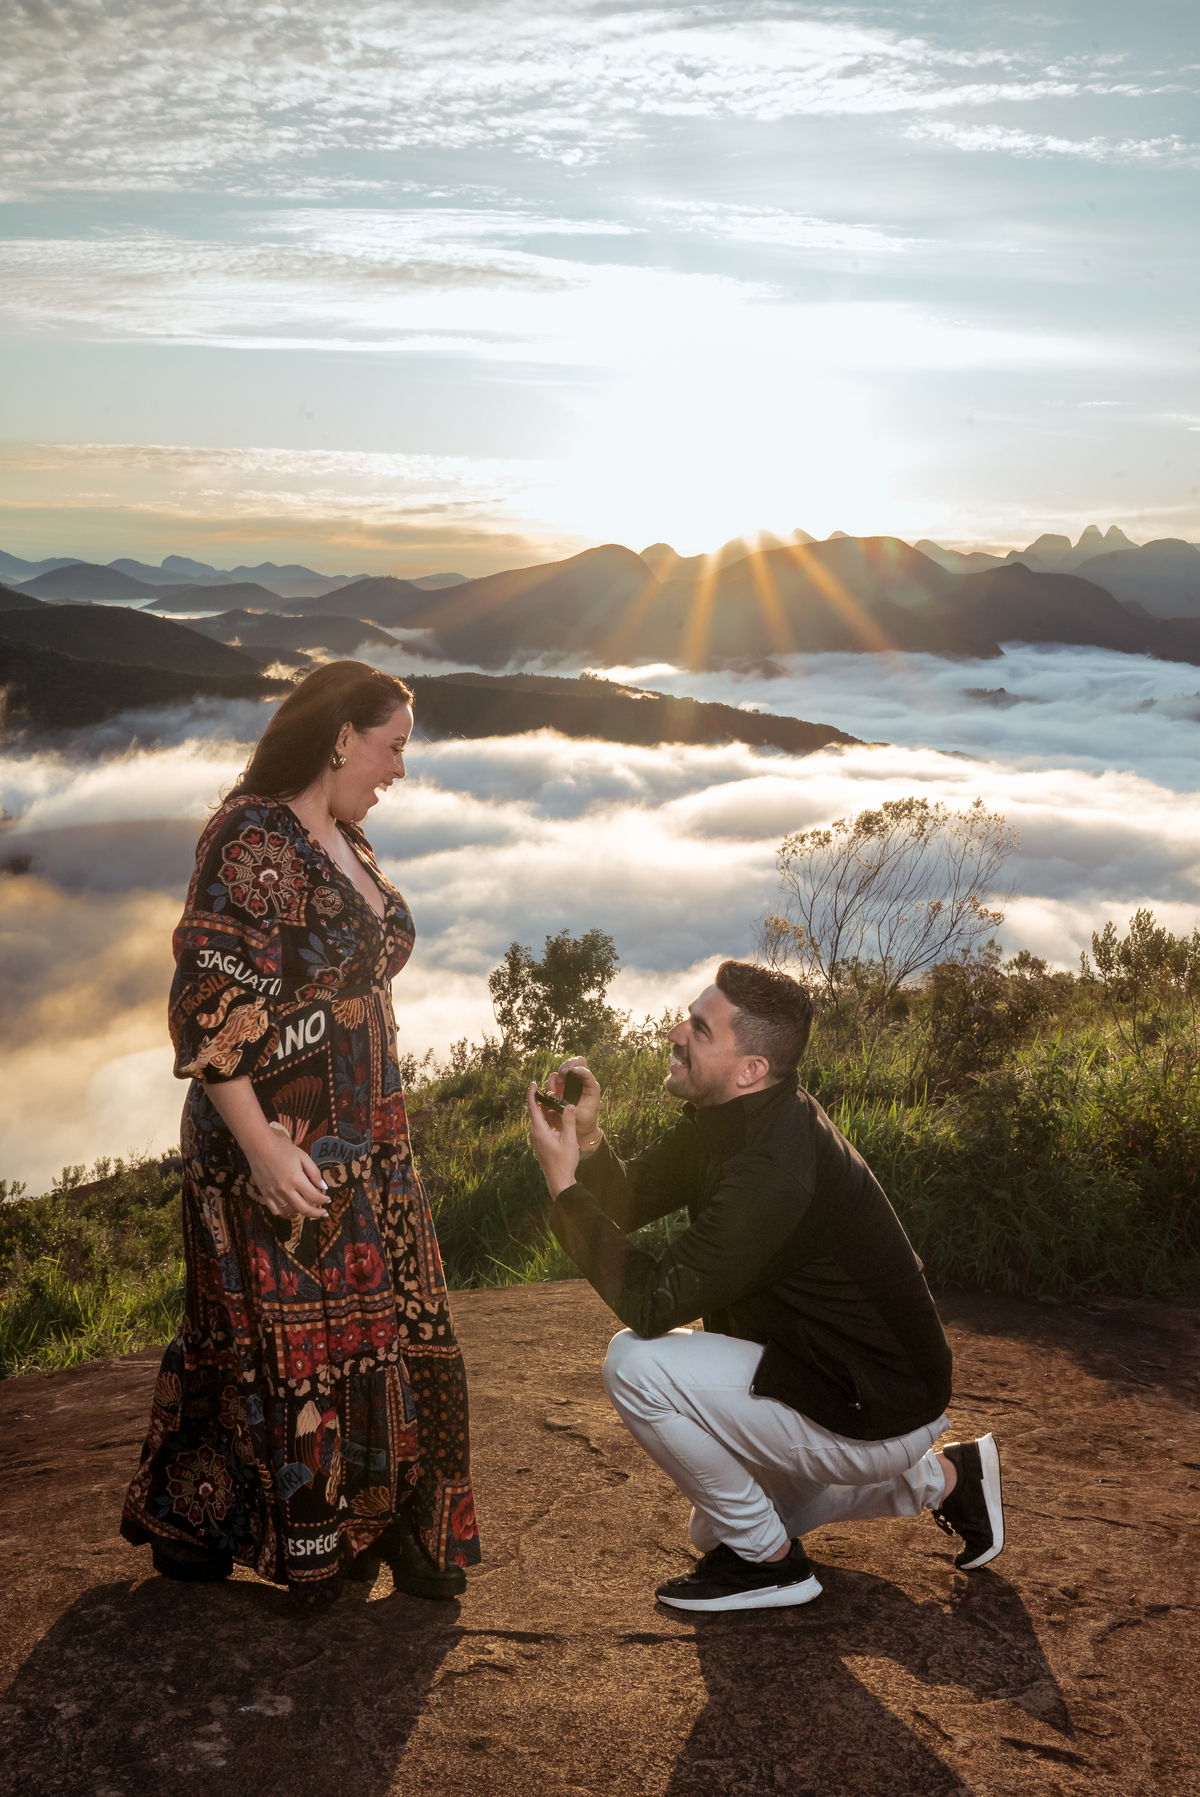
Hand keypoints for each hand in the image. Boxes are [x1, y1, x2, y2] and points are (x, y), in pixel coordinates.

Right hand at [246, 1129, 330, 1218]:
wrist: (260, 1148)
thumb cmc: (284, 1150)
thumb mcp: (303, 1157)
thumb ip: (314, 1173)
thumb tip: (323, 1187)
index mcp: (296, 1179)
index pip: (314, 1197)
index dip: (323, 1200)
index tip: (328, 1200)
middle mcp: (285, 1190)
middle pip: (304, 1209)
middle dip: (316, 1213)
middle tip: (323, 1213)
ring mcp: (274, 1194)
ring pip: (290, 1211)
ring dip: (301, 1210)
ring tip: (306, 1205)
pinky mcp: (265, 1195)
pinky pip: (276, 1210)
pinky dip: (285, 1211)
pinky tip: (290, 1206)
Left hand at [527, 1082, 583, 1200]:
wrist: (559, 1181)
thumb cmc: (564, 1161)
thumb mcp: (569, 1139)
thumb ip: (569, 1120)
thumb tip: (569, 1104)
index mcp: (539, 1131)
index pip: (532, 1108)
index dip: (531, 1094)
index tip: (532, 1083)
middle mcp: (534, 1134)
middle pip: (534, 1112)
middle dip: (541, 1099)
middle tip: (550, 1088)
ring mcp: (536, 1140)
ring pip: (538, 1120)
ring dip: (545, 1110)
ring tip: (554, 1100)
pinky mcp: (539, 1144)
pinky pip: (541, 1127)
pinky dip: (547, 1119)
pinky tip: (556, 1117)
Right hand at [546, 1058, 601, 1141]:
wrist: (581, 1129)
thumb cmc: (584, 1122)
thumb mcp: (580, 1116)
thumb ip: (570, 1108)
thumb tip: (557, 1099)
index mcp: (591, 1087)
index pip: (586, 1072)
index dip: (579, 1069)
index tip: (571, 1071)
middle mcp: (581, 1082)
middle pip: (576, 1062)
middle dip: (567, 1065)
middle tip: (561, 1075)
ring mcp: (571, 1083)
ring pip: (563, 1069)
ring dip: (557, 1075)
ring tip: (555, 1088)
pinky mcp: (561, 1088)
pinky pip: (555, 1080)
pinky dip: (551, 1083)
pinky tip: (551, 1093)